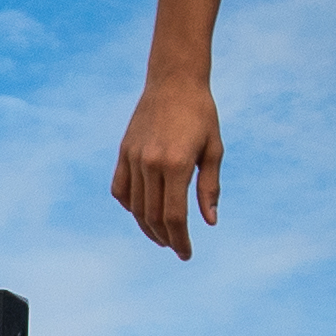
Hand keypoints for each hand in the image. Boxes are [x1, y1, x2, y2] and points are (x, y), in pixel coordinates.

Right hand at [113, 79, 221, 257]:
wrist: (174, 80)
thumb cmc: (201, 114)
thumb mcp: (214, 149)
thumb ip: (209, 187)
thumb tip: (210, 222)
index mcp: (176, 164)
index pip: (174, 216)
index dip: (180, 240)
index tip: (186, 254)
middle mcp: (150, 163)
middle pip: (153, 216)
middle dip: (166, 238)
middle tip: (177, 248)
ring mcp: (133, 157)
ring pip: (135, 207)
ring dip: (148, 227)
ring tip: (162, 237)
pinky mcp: (124, 151)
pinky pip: (120, 189)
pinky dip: (129, 206)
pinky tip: (142, 213)